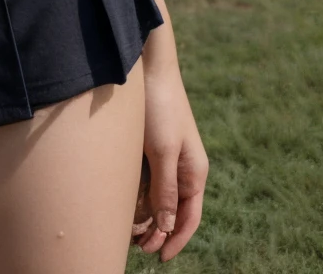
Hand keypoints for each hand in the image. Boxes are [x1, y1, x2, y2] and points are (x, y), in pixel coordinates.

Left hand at [132, 62, 207, 260]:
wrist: (147, 66)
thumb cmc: (159, 107)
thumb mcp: (163, 151)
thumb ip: (166, 189)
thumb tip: (168, 226)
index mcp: (194, 171)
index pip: (190, 217)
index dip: (176, 240)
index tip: (159, 258)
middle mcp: (184, 167)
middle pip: (175, 210)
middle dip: (159, 232)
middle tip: (138, 248)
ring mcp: (169, 156)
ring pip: (161, 196)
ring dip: (149, 216)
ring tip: (130, 233)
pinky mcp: (152, 146)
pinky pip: (150, 179)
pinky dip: (142, 196)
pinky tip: (127, 204)